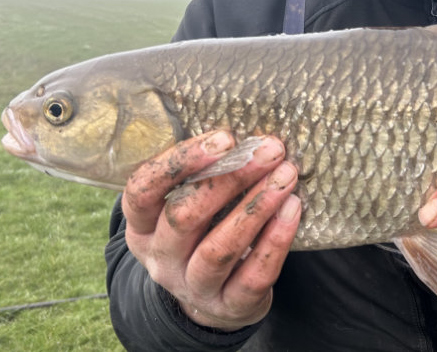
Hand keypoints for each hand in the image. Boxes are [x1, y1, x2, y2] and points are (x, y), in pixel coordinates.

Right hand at [121, 131, 300, 330]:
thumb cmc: (205, 232)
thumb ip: (203, 173)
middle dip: (230, 179)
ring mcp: (192, 287)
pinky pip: (253, 276)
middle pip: (184, 217)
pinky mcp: (230, 306)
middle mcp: (161, 258)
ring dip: (256, 208)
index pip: (143, 190)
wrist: (215, 300)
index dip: (182, 162)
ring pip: (219, 249)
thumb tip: (248, 130)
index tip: (226, 137)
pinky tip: (293, 210)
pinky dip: (276, 241)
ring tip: (286, 177)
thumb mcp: (187, 205)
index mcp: (143, 225)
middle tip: (270, 150)